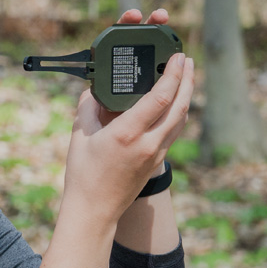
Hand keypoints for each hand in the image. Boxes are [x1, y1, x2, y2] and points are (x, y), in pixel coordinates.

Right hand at [60, 10, 194, 223]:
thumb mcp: (80, 136)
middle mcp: (148, 144)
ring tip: (185, 76)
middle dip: (187, 80)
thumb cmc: (83, 175)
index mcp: (127, 134)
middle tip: (187, 60)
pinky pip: (175, 130)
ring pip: (181, 119)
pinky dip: (179, 112)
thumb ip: (87, 108)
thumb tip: (93, 90)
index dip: (172, 75)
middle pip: (179, 106)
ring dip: (186, 95)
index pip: (160, 99)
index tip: (177, 57)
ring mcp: (156, 154)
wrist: (95, 210)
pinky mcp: (157, 161)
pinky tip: (175, 103)